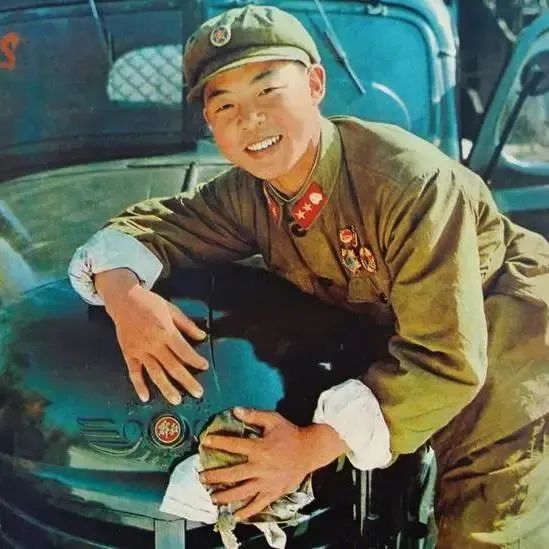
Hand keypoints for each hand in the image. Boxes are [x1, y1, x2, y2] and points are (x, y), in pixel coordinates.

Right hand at [96, 269, 207, 403]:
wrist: (124, 300)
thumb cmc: (150, 303)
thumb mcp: (172, 309)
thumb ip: (187, 325)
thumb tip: (202, 336)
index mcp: (166, 332)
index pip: (184, 351)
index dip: (195, 360)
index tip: (204, 366)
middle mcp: (153, 344)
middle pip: (173, 366)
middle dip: (187, 381)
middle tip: (198, 393)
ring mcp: (140, 351)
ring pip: (155, 373)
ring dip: (166, 388)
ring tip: (177, 400)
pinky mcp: (129, 353)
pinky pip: (134, 372)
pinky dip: (139, 385)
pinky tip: (145, 397)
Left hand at [200, 407, 347, 520]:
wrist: (310, 451)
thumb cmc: (290, 433)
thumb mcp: (273, 419)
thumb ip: (254, 415)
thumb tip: (235, 410)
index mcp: (260, 449)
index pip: (234, 446)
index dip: (218, 443)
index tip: (205, 442)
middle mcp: (260, 468)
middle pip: (233, 474)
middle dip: (215, 476)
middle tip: (201, 477)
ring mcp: (266, 482)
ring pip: (242, 493)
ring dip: (225, 496)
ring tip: (211, 498)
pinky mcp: (273, 492)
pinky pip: (258, 505)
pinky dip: (246, 512)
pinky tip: (235, 516)